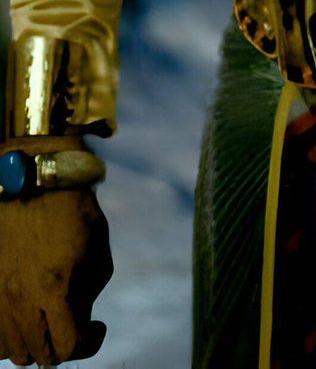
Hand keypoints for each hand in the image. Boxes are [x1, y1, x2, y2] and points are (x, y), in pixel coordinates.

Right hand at [0, 138, 111, 365]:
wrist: (32, 175)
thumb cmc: (72, 208)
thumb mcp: (96, 248)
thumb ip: (88, 292)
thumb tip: (78, 317)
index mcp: (54, 289)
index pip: (68, 349)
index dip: (89, 345)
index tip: (98, 325)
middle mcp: (20, 298)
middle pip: (38, 356)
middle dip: (62, 344)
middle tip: (72, 321)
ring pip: (12, 350)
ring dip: (32, 342)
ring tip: (46, 317)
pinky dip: (7, 334)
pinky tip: (22, 313)